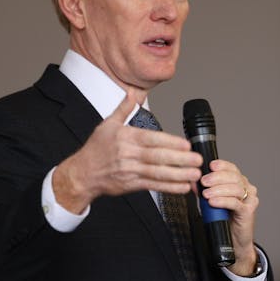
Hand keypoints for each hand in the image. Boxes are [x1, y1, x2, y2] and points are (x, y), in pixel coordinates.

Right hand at [53, 92, 202, 214]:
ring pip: (157, 173)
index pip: (151, 139)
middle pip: (157, 157)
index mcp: (126, 138)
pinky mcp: (131, 185)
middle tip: (197, 160)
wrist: (82, 174)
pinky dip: (169, 187)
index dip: (170, 143)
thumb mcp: (107, 124)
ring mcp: (130, 171)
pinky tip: (183, 187)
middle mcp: (129, 154)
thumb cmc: (96, 149)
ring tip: (195, 175)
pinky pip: (153, 186)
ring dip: (178, 175)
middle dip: (180, 160)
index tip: (186, 145)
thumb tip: (132, 93)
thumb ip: (124, 108)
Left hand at [200, 159, 259, 276]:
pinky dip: (223, 201)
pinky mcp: (248, 211)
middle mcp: (247, 189)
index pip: (232, 168)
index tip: (210, 166)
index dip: (222, 165)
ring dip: (218, 189)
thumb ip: (205, 190)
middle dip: (217, 177)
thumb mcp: (212, 201)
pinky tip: (213, 202)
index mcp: (240, 183)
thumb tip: (193, 181)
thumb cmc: (224, 219)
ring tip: (206, 194)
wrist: (234, 241)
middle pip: (234, 177)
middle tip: (204, 181)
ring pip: (236, 189)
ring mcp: (249, 200)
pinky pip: (235, 203)